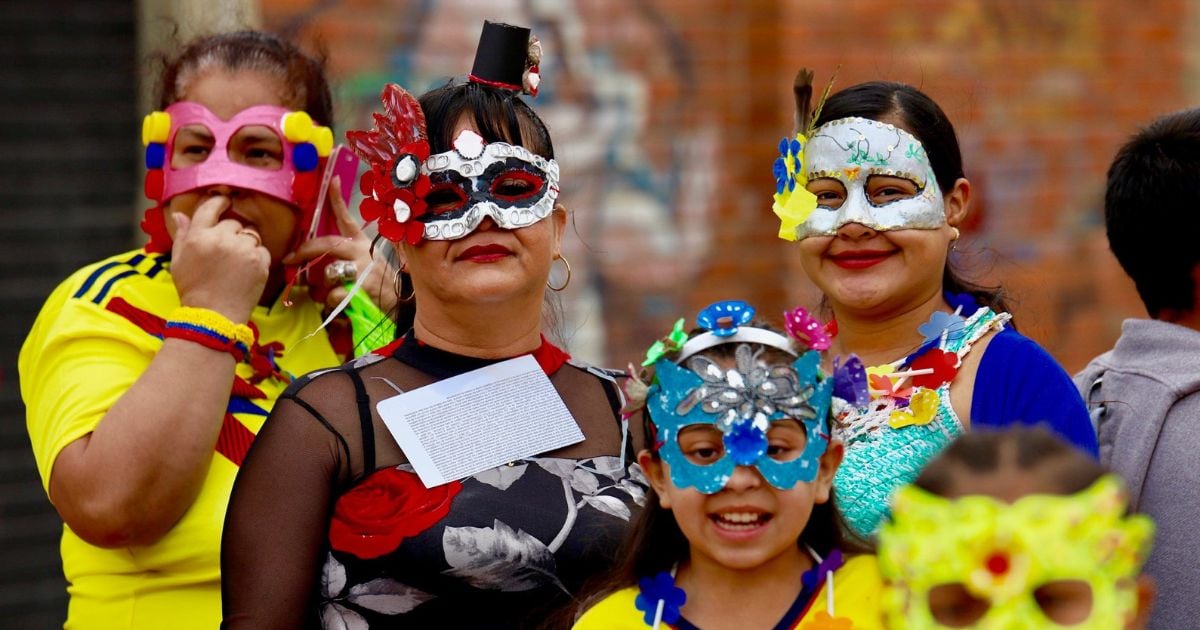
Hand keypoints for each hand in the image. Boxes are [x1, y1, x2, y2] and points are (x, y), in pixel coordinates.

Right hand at [171, 196, 269, 322]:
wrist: (214, 316)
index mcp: (199, 237)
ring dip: (245, 244)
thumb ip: (182, 235)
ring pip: (250, 235)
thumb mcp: (179, 261)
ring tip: (235, 265)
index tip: (226, 201)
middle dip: (231, 233)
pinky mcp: (260, 262)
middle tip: (225, 253)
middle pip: (234, 223)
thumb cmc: (193, 289)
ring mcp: (243, 250)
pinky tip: (245, 272)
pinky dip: (257, 258)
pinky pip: (262, 250)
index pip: (211, 208)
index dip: (220, 201)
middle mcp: (221, 239)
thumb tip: (180, 214)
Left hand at [286, 178, 395, 313]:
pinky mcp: (361, 287)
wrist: (401, 307)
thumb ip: (342, 261)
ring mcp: (362, 269)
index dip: (338, 199)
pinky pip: (333, 295)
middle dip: (304, 251)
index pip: (347, 219)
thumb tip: (313, 267)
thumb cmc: (379, 287)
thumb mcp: (365, 266)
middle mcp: (362, 252)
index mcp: (362, 244)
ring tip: (330, 296)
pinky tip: (341, 308)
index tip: (332, 179)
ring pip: (327, 272)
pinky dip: (331, 304)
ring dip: (322, 288)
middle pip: (326, 243)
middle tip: (290, 258)